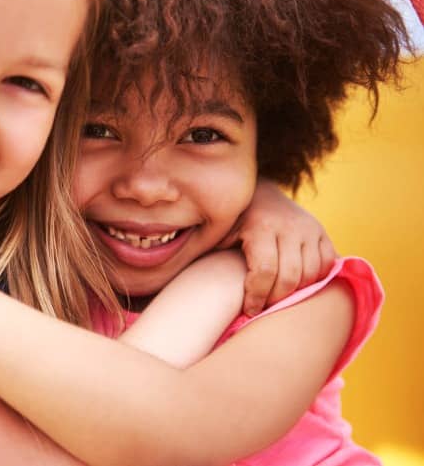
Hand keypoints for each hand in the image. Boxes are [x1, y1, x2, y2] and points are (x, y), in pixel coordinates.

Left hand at [219, 179, 336, 315]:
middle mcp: (289, 225)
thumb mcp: (216, 233)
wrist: (257, 193)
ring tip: (276, 296)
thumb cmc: (230, 221)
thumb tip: (177, 279)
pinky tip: (295, 285)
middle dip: (275, 299)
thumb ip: (206, 252)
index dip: (257, 297)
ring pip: (312, 274)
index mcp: (261, 225)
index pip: (265, 272)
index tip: (249, 310)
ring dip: (296, 292)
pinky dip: (314, 280)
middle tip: (262, 308)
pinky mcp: (321, 231)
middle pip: (290, 278)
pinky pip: (326, 264)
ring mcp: (309, 228)